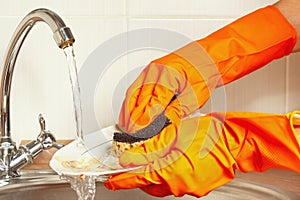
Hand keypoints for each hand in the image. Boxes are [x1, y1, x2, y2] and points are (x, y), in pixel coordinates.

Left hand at [105, 112, 299, 196]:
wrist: (234, 141)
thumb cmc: (207, 134)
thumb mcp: (173, 135)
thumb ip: (149, 149)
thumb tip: (130, 157)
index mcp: (169, 169)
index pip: (136, 178)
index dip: (120, 180)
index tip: (110, 181)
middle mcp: (177, 184)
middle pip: (148, 184)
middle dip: (139, 176)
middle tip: (135, 166)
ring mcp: (188, 188)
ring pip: (162, 185)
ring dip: (156, 175)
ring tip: (160, 159)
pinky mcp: (197, 189)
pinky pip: (177, 185)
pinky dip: (171, 176)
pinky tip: (176, 162)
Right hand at [119, 6, 296, 132]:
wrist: (213, 54)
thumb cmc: (207, 69)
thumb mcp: (195, 95)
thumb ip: (178, 111)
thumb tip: (164, 125)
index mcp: (165, 74)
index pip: (149, 103)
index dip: (143, 122)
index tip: (140, 135)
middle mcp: (154, 71)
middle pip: (136, 99)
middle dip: (132, 119)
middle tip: (131, 135)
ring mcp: (151, 71)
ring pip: (132, 94)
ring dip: (128, 111)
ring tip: (127, 127)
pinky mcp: (153, 73)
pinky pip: (136, 89)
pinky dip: (132, 103)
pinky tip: (131, 112)